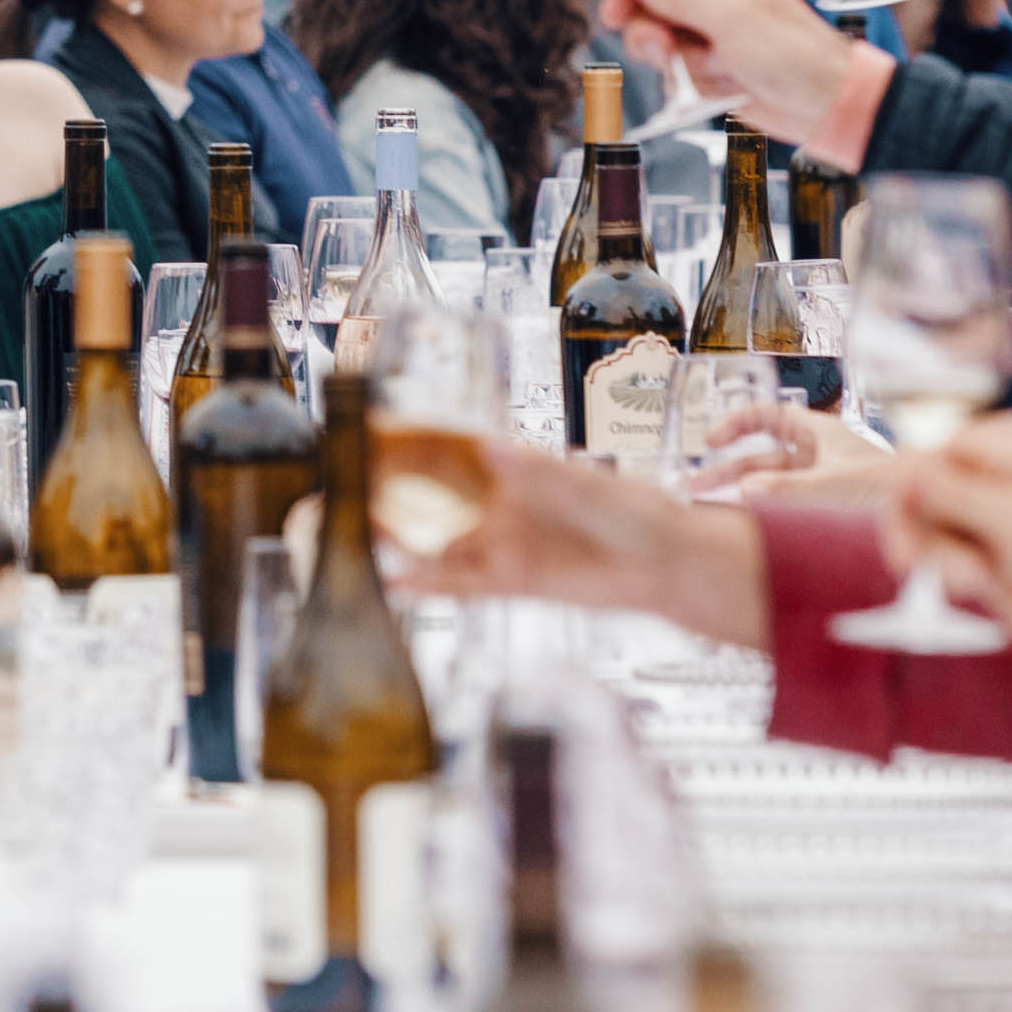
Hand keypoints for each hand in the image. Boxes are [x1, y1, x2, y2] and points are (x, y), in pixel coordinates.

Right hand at [389, 445, 766, 648]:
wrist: (668, 565)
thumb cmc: (637, 512)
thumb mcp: (586, 485)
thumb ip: (536, 472)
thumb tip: (491, 447)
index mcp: (516, 467)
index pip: (450, 448)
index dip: (407, 439)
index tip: (367, 428)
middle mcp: (501, 503)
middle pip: (432, 495)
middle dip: (388, 489)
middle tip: (343, 486)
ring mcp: (503, 542)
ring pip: (438, 541)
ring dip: (398, 539)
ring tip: (353, 534)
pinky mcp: (511, 581)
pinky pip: (460, 583)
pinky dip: (427, 583)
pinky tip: (394, 581)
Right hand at [605, 0, 861, 138]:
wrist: (825, 104)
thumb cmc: (794, 53)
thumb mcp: (728, 17)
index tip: (613, 14)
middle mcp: (714, 1)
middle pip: (651, 9)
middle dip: (654, 35)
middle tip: (665, 51)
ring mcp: (713, 37)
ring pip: (663, 47)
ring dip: (681, 64)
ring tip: (713, 70)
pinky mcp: (714, 70)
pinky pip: (680, 75)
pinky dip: (696, 85)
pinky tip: (726, 87)